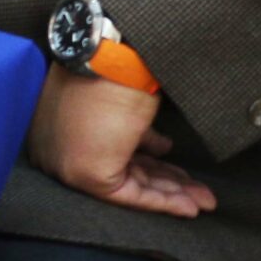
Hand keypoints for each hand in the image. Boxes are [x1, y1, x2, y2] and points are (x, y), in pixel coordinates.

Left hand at [25, 66, 215, 218]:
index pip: (108, 151)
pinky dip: (166, 202)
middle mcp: (55, 149)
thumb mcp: (123, 103)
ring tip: (205, 199)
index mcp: (57, 126)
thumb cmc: (115, 67)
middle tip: (197, 189)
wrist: (110, 53)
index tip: (175, 167)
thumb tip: (160, 148)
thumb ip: (135, 131)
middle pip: (122, 169)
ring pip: (130, 184)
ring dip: (172, 193)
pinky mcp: (88, 175)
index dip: (148, 161)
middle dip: (166, 181)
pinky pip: (133, 196)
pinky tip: (191, 207)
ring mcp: (68, 165)